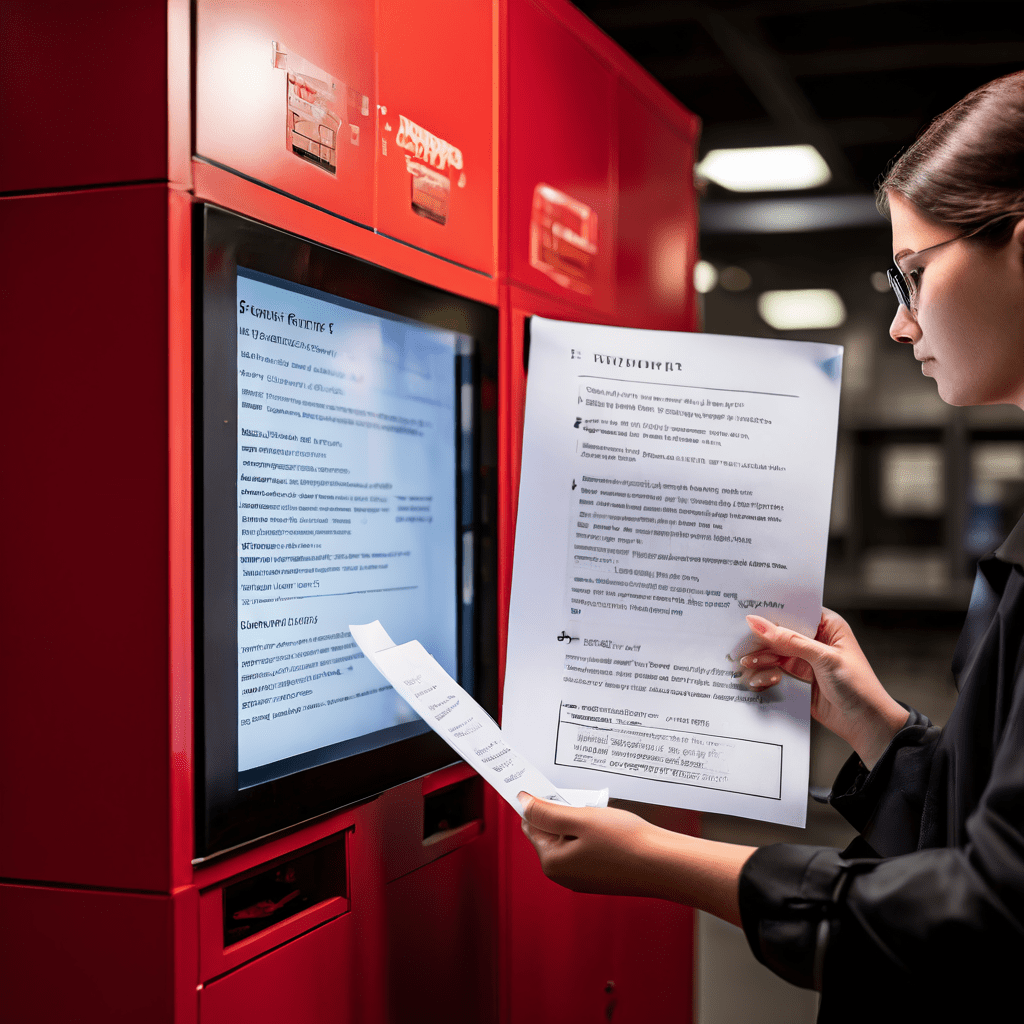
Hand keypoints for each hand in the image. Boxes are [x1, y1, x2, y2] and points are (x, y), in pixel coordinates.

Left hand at [518, 794, 752, 924]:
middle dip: (564, 813)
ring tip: (602, 815)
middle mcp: (564, 875)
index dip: (538, 803)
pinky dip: (595, 834)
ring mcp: (584, 878)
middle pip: (552, 832)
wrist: (665, 865)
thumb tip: (522, 802)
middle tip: (584, 801)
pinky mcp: (602, 877)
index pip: (532, 825)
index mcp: (553, 863)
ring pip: (572, 838)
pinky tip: (613, 829)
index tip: (547, 784)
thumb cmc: (623, 840)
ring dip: (581, 822)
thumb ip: (547, 812)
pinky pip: (588, 848)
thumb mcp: (580, 819)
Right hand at [742, 610, 908, 768]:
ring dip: (760, 661)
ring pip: (771, 653)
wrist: (867, 725)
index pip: (793, 610)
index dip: (770, 610)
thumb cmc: (859, 686)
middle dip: (760, 641)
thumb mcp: (824, 658)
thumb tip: (758, 622)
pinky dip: (764, 676)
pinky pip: (772, 672)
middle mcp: (813, 640)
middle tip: (744, 648)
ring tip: (753, 668)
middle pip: (777, 632)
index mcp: (826, 625)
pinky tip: (767, 682)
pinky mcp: (796, 680)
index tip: (747, 614)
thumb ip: (789, 640)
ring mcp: (803, 660)